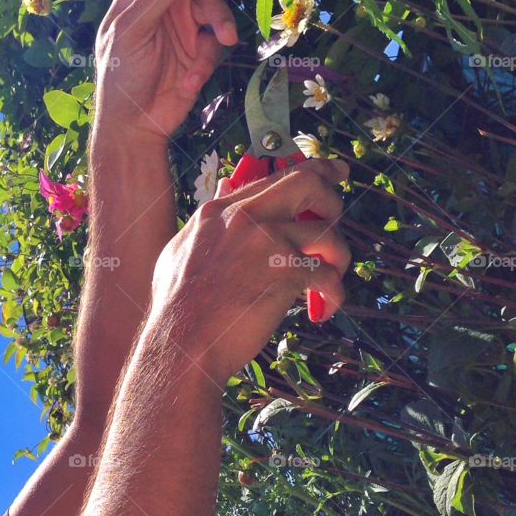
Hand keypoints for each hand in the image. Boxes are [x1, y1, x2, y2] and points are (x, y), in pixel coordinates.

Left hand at [92, 0, 238, 147]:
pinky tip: (190, 79)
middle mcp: (163, 4)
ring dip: (220, 23)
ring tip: (223, 39)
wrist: (135, 128)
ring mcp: (183, 27)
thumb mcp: (133, 31)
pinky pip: (215, 42)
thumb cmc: (121, 76)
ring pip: (213, 8)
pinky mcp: (198, 53)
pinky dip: (207, 59)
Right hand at [148, 159, 351, 385]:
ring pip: (327, 234)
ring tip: (329, 281)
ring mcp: (266, 242)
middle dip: (332, 200)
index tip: (334, 174)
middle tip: (335, 222)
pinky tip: (322, 308)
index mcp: (219, 211)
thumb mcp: (180, 252)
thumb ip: (208, 220)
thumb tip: (224, 186)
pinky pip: (329, 275)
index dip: (313, 171)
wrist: (181, 344)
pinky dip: (333, 294)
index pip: (275, 177)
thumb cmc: (177, 309)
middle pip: (308, 183)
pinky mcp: (285, 273)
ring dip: (338, 258)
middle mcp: (245, 217)